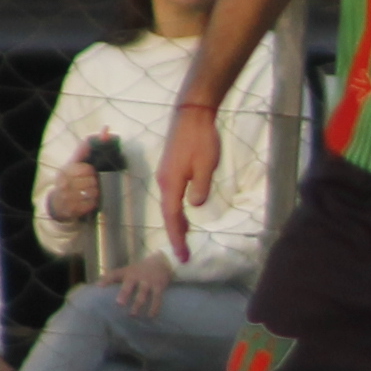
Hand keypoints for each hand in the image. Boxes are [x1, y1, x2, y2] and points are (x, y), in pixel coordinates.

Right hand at [44, 156, 103, 222]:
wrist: (57, 203)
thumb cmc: (68, 181)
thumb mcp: (71, 166)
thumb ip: (83, 152)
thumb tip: (98, 138)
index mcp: (64, 172)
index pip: (87, 169)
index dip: (92, 171)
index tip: (90, 173)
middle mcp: (64, 184)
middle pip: (92, 181)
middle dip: (94, 182)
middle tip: (91, 183)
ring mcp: (67, 198)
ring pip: (93, 192)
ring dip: (95, 192)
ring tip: (91, 191)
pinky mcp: (72, 209)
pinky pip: (91, 204)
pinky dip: (93, 202)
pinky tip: (88, 200)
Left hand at [105, 256, 174, 318]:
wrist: (162, 262)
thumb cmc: (139, 270)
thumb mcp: (127, 271)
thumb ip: (114, 278)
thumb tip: (97, 286)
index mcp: (127, 272)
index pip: (115, 274)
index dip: (107, 280)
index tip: (99, 286)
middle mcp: (137, 276)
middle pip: (129, 284)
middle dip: (124, 293)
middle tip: (119, 303)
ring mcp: (148, 281)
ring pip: (143, 293)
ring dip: (138, 304)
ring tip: (132, 315)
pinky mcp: (159, 286)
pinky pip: (157, 298)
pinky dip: (154, 308)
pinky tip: (151, 316)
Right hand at [155, 105, 221, 262]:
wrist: (191, 115)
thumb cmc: (201, 139)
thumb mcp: (206, 165)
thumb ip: (200, 188)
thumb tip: (194, 206)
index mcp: (171, 184)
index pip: (172, 218)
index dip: (177, 238)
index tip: (182, 256)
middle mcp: (163, 182)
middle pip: (168, 214)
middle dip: (176, 235)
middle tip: (184, 255)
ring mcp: (165, 175)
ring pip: (169, 205)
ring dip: (176, 222)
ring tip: (185, 239)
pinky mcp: (170, 169)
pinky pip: (171, 195)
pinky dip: (176, 209)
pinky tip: (184, 213)